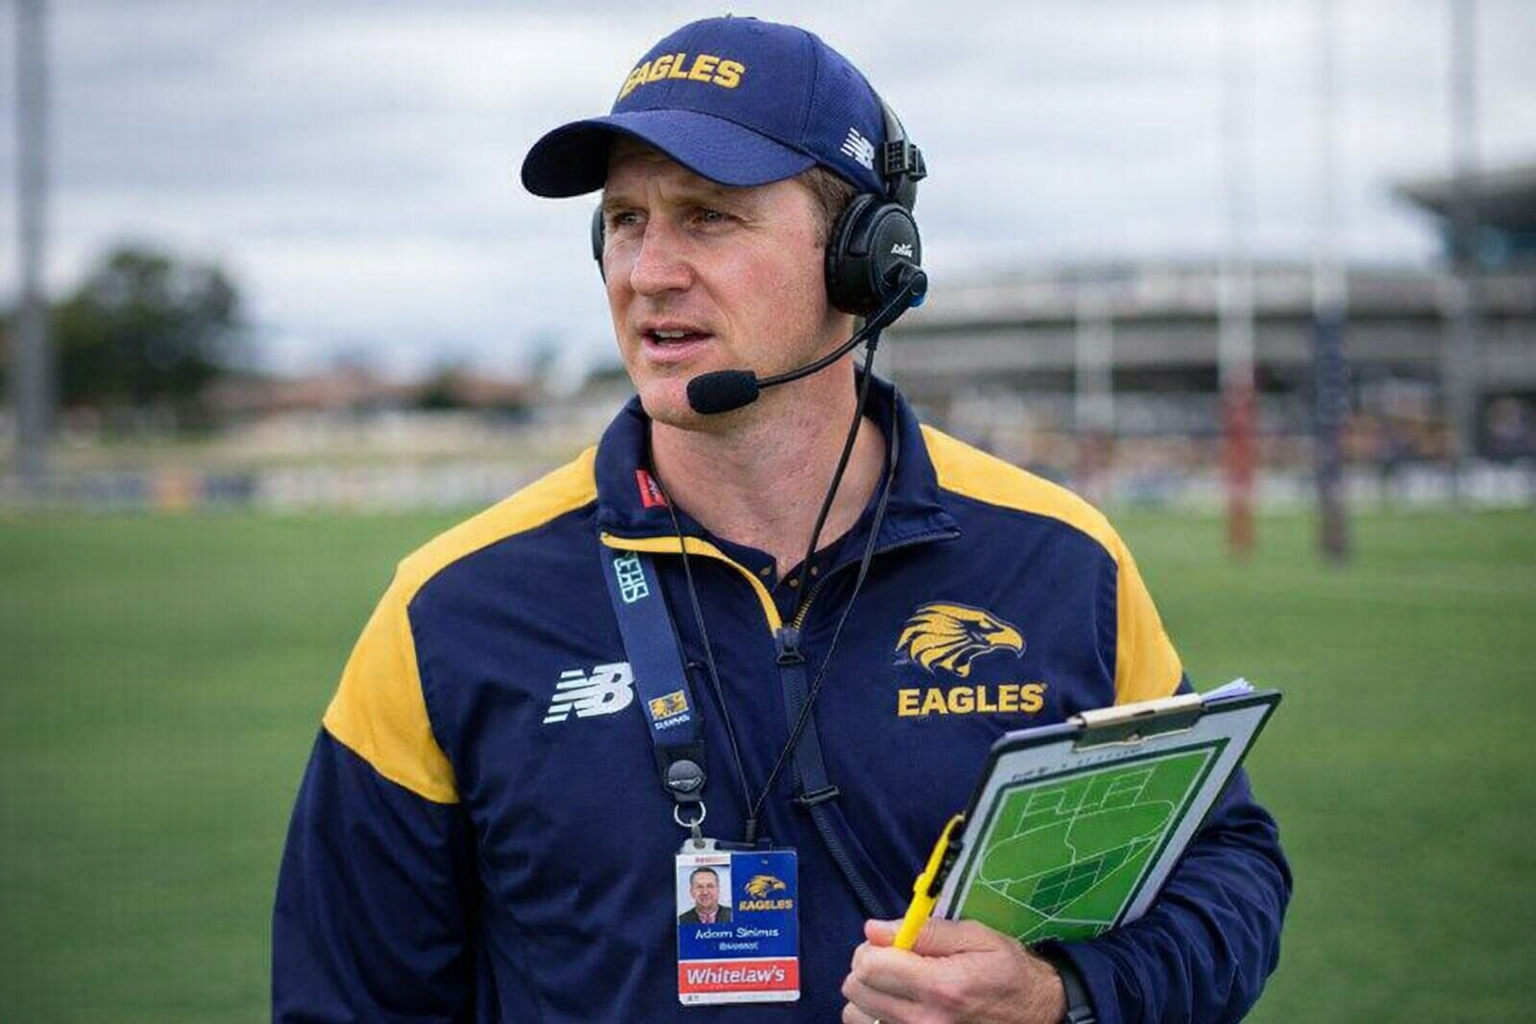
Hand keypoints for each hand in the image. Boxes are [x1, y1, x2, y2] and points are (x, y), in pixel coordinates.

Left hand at [841, 918, 1065, 1023]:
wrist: (1035, 1012)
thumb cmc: (1006, 970)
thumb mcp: (974, 937)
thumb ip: (923, 932)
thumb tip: (873, 929)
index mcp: (941, 986)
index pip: (870, 967)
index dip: (872, 947)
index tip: (890, 942)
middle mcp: (925, 1020)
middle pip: (857, 990)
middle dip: (868, 967)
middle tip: (894, 960)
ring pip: (855, 1014)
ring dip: (868, 994)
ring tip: (895, 984)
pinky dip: (874, 1015)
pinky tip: (897, 1004)